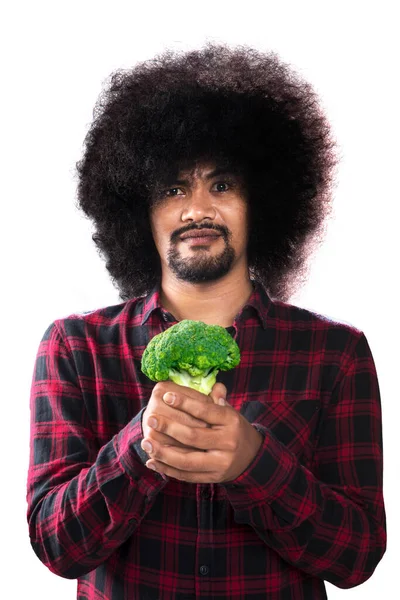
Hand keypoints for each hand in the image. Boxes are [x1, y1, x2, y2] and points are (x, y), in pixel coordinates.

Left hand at [141, 387, 262, 483]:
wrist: (252, 457)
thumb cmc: (234, 428)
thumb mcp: (230, 411)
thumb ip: (218, 399)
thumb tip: (212, 386)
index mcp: (232, 421)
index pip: (206, 411)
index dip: (185, 403)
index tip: (167, 396)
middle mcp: (228, 443)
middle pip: (193, 436)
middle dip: (169, 428)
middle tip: (150, 418)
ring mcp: (221, 463)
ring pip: (187, 460)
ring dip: (163, 452)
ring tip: (146, 443)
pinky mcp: (213, 478)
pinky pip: (186, 475)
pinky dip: (167, 469)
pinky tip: (152, 461)